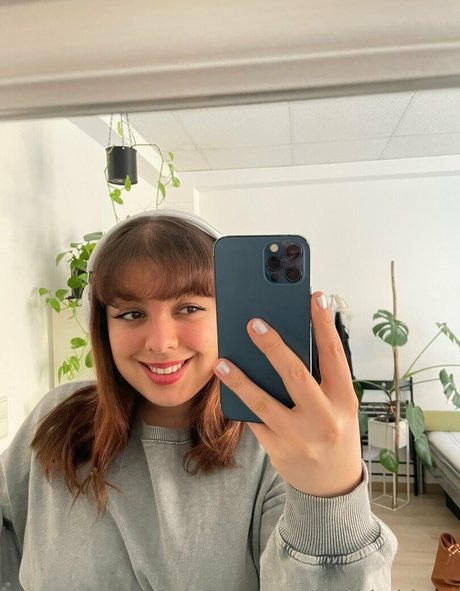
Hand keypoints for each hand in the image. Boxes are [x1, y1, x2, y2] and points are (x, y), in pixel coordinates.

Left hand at [214, 291, 362, 497]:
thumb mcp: (338, 404)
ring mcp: (300, 437)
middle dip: (272, 345)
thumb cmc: (334, 432)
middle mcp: (324, 418)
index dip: (324, 324)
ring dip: (240, 380)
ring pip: (263, 402)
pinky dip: (240, 403)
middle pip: (295, 374)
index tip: (315, 296)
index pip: (334, 355)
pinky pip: (254, 421)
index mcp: (344, 400)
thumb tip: (289, 338)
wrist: (333, 486)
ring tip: (223, 362)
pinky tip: (226, 387)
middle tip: (253, 323)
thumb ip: (320, 377)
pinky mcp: (279, 450)